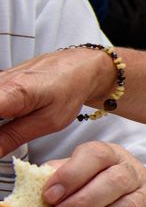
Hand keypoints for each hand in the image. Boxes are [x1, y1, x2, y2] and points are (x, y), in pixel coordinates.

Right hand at [0, 49, 115, 158]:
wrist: (77, 68)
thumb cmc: (69, 90)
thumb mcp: (47, 122)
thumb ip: (14, 137)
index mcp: (12, 91)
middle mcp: (0, 81)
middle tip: (5, 138)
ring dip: (0, 123)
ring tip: (11, 129)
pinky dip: (0, 115)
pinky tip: (5, 123)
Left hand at [43, 142, 145, 206]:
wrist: (135, 202)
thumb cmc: (96, 188)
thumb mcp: (76, 177)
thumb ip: (56, 179)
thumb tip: (32, 187)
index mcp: (111, 155)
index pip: (96, 156)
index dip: (71, 174)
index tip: (49, 196)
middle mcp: (135, 172)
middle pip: (115, 182)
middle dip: (81, 204)